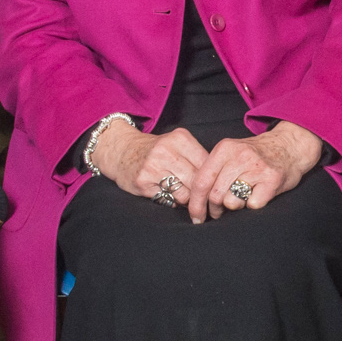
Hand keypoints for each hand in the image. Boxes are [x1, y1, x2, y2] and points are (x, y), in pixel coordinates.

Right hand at [95, 121, 215, 221]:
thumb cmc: (156, 151)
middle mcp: (167, 150)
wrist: (122, 150)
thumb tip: (219, 181)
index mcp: (180, 138)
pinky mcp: (143, 181)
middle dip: (202, 194)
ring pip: (185, 193)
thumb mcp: (177, 145)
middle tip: (205, 201)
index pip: (208, 165)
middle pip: (197, 181)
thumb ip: (196, 158)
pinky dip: (173, 201)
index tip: (215, 190)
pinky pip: (168, 199)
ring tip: (186, 198)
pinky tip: (169, 195)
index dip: (213, 180)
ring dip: (188, 200)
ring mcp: (153, 166)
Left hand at [199, 122, 324, 217]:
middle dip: (214, 210)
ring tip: (242, 197)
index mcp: (224, 149)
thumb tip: (193, 200)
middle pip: (214, 195)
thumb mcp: (231, 153)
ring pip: (232, 202)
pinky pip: (252, 205)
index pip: (201, 182)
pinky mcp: (272, 180)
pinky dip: (253, 204)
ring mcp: (257, 168)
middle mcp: (240, 156)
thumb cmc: (255, 155)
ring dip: (235, 206)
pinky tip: (258, 194)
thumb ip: (213, 171)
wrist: (289, 146)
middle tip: (219, 212)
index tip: (195, 216)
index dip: (195, 204)